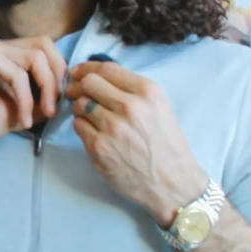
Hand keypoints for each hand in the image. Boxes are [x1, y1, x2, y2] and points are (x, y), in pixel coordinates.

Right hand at [0, 36, 69, 163]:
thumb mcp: (19, 111)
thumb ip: (40, 101)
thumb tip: (63, 98)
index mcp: (8, 56)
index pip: (44, 48)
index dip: (58, 70)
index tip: (60, 100)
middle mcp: (0, 47)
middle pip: (44, 44)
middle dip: (57, 74)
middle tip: (56, 103)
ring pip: (36, 57)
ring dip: (46, 89)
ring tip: (45, 113)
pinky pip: (18, 74)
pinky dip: (26, 98)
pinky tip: (23, 117)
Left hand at [69, 61, 208, 224]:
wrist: (172, 183)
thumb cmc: (167, 145)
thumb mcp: (160, 108)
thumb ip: (133, 91)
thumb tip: (99, 76)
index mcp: (148, 92)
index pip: (106, 68)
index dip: (87, 68)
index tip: (78, 72)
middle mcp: (130, 106)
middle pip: (88, 83)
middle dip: (80, 87)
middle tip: (77, 94)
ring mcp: (113, 127)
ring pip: (80, 104)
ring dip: (81, 109)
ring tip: (90, 118)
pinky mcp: (99, 147)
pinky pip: (78, 126)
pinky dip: (82, 127)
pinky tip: (94, 133)